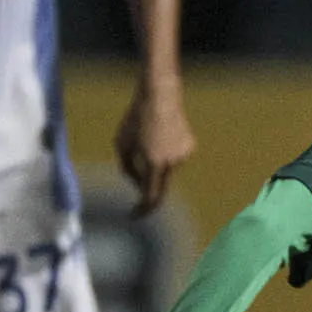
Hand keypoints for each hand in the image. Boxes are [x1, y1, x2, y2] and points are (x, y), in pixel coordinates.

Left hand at [116, 79, 195, 215]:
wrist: (160, 96)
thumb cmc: (136, 118)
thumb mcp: (121, 144)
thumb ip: (128, 168)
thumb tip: (138, 183)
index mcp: (154, 163)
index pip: (150, 196)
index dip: (142, 209)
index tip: (134, 215)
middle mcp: (172, 163)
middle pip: (158, 185)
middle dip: (146, 188)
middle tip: (136, 194)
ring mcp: (184, 155)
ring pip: (165, 171)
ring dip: (154, 166)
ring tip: (145, 143)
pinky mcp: (190, 146)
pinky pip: (173, 159)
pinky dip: (164, 155)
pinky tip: (159, 137)